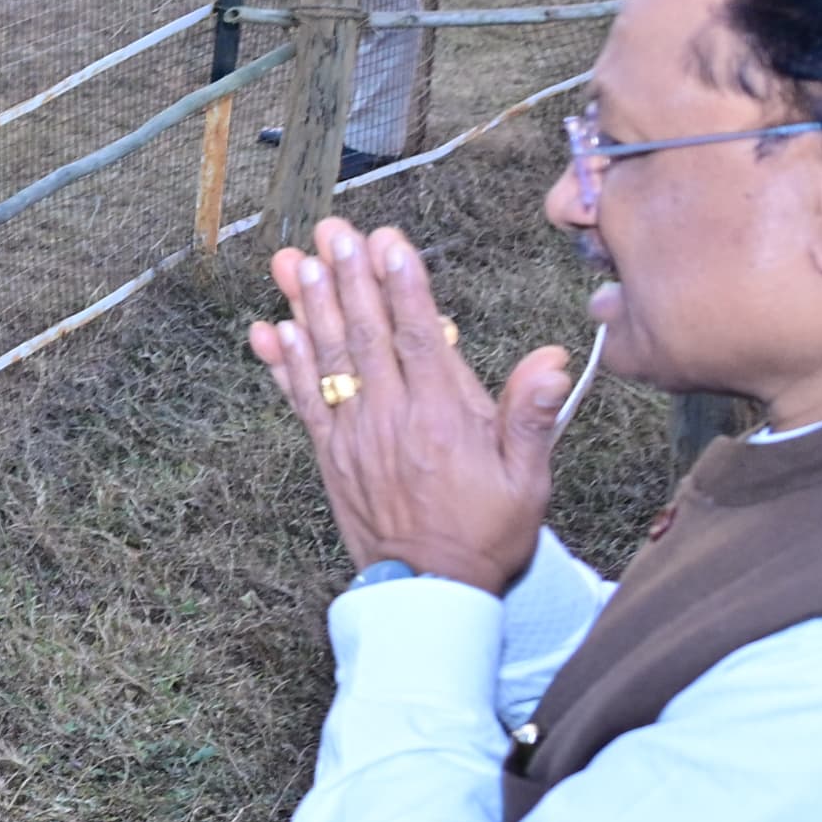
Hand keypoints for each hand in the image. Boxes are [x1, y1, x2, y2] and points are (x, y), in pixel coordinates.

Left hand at [247, 218, 569, 594]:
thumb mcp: (527, 479)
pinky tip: (270, 329)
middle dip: (349, 277)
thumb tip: (551, 361)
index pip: (420, 336)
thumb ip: (531, 415)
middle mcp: (391, 418)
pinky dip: (284, 363)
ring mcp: (354, 435)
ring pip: (327, 359)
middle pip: (365, 335)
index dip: (403, 285)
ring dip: (309, 306)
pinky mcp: (330, 454)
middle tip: (332, 230)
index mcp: (443, 417)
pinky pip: (302, 400)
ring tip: (295, 261)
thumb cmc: (486, 534)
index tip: (388, 240)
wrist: (430, 591)